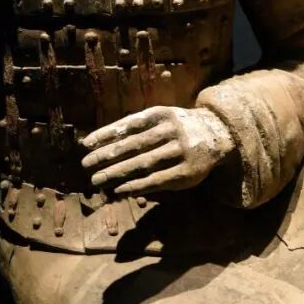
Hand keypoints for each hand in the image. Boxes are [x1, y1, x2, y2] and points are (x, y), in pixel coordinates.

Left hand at [82, 105, 235, 196]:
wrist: (219, 134)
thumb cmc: (179, 127)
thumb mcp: (162, 119)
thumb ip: (137, 128)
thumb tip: (102, 143)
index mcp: (162, 114)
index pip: (128, 124)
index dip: (106, 134)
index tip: (86, 144)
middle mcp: (171, 130)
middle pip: (133, 145)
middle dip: (106, 155)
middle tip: (85, 164)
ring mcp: (180, 151)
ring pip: (143, 163)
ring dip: (117, 172)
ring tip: (97, 179)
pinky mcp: (187, 172)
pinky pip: (157, 180)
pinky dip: (136, 185)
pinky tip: (119, 189)